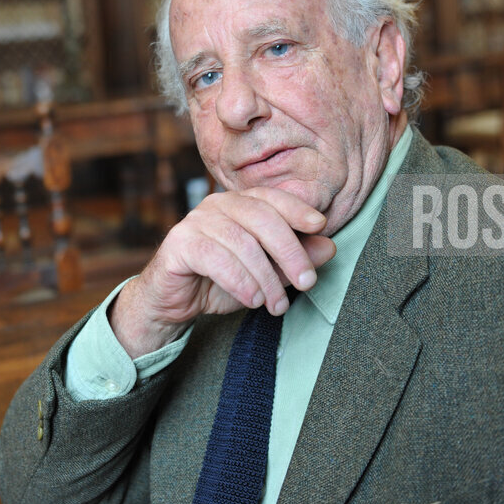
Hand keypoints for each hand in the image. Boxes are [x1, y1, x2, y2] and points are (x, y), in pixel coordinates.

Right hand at [109, 187, 335, 357]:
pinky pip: (216, 258)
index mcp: (239, 204)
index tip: (320, 225)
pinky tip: (252, 299)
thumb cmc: (221, 282)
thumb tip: (329, 247)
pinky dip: (240, 281)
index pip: (271, 198)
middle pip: (261, 217)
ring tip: (275, 305)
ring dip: (265, 278)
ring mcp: (194, 221)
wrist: (174, 302)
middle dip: (289, 251)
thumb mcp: (266, 273)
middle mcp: (216, 205)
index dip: (296, 208)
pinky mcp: (178, 243)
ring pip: (242, 242)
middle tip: (306, 282)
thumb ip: (293, 259)